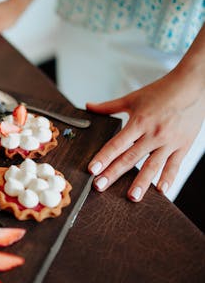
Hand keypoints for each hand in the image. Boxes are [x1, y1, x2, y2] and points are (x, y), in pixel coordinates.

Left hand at [86, 71, 204, 201]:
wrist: (194, 85)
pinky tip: (160, 191)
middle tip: (100, 187)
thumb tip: (88, 106)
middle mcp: (153, 134)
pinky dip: (168, 179)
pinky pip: (174, 165)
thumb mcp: (133, 98)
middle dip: (114, 174)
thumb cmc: (162, 91)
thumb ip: (109, 106)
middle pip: (130, 158)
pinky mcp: (183, 145)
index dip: (103, 157)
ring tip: (132, 197)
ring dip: (141, 183)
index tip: (92, 170)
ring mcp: (169, 141)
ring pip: (152, 166)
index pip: (117, 144)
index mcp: (139, 122)